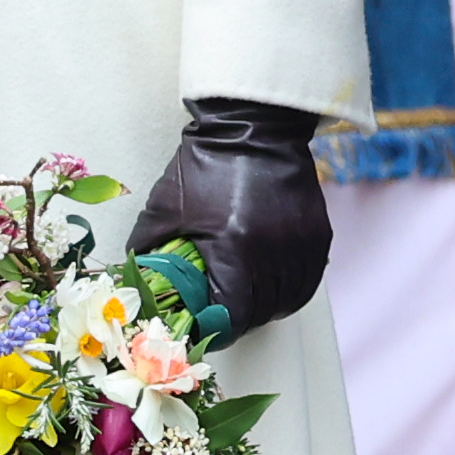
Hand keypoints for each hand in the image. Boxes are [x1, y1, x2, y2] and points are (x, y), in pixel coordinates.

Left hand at [127, 97, 332, 339]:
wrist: (252, 126)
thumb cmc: (203, 166)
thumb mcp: (163, 209)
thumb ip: (147, 250)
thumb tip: (136, 281)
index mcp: (233, 247)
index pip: (232, 313)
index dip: (216, 328)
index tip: (204, 329)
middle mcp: (273, 250)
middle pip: (261, 312)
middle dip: (239, 322)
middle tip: (221, 321)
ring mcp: (301, 243)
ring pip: (289, 301)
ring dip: (267, 310)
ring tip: (247, 307)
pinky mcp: (318, 234)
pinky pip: (309, 280)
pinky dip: (291, 292)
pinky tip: (273, 290)